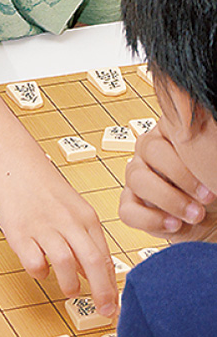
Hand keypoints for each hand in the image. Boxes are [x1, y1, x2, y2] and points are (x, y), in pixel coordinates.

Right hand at [0, 147, 117, 317]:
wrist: (16, 163)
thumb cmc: (46, 188)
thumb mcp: (74, 210)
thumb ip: (86, 240)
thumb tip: (95, 276)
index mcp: (85, 217)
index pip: (105, 257)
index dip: (112, 286)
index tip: (114, 306)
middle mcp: (67, 222)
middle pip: (92, 262)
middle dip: (102, 293)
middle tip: (104, 311)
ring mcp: (43, 227)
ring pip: (65, 264)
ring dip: (70, 285)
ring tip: (69, 288)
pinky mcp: (20, 232)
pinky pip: (34, 263)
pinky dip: (40, 272)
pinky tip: (40, 266)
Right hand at [120, 123, 215, 239]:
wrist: (214, 217)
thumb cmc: (213, 184)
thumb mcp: (210, 160)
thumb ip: (198, 139)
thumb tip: (194, 112)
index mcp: (167, 132)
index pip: (164, 128)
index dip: (185, 153)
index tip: (209, 173)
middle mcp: (147, 151)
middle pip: (149, 150)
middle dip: (180, 177)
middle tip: (206, 196)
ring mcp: (136, 177)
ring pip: (137, 179)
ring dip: (169, 200)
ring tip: (194, 214)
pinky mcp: (132, 205)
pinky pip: (128, 210)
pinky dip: (151, 220)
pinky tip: (174, 224)